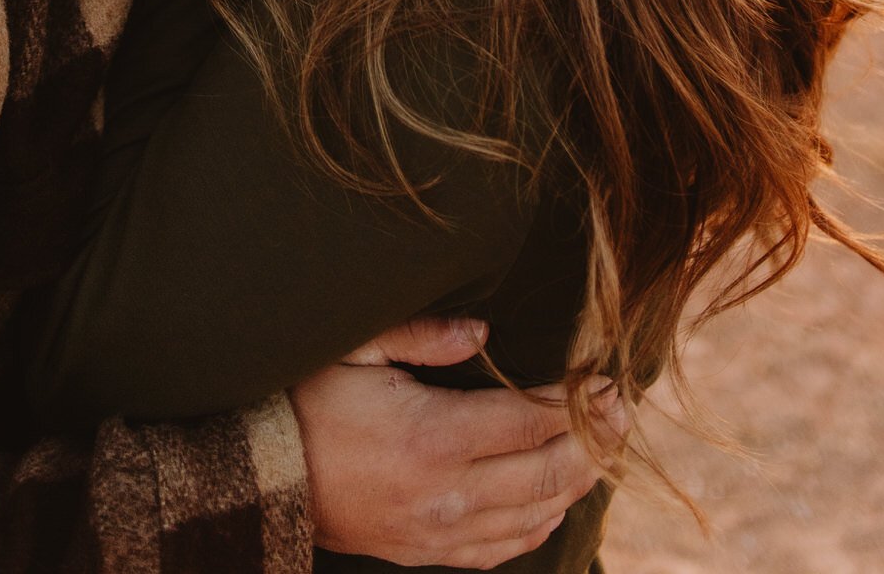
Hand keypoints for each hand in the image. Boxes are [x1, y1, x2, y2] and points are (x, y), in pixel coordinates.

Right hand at [290, 315, 626, 568]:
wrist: (262, 478)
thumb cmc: (305, 402)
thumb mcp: (354, 348)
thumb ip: (422, 334)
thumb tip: (484, 332)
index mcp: (433, 436)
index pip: (530, 420)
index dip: (577, 402)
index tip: (606, 380)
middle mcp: (447, 493)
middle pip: (547, 472)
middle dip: (593, 441)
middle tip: (621, 412)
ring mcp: (439, 532)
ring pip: (534, 515)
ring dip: (576, 482)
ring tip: (602, 450)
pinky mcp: (428, 553)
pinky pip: (502, 550)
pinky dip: (540, 525)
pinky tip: (555, 502)